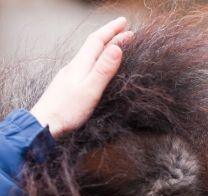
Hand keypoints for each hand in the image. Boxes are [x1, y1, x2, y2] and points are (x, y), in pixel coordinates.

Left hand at [30, 17, 132, 136]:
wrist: (44, 124)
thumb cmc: (67, 110)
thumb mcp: (90, 89)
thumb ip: (103, 69)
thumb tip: (116, 47)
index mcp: (80, 65)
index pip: (97, 41)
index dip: (112, 30)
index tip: (125, 22)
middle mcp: (75, 66)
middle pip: (94, 46)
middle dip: (111, 36)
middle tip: (127, 31)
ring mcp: (71, 75)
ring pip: (91, 55)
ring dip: (105, 47)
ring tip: (118, 45)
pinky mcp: (69, 84)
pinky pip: (87, 65)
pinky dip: (98, 59)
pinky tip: (100, 66)